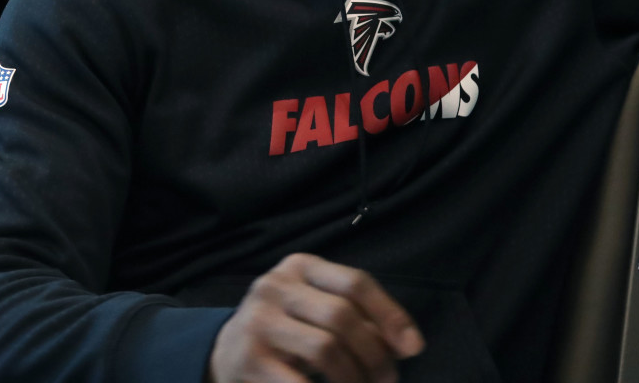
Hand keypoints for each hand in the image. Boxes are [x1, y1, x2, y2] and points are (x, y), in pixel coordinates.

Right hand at [208, 253, 423, 382]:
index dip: (390, 315)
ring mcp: (259, 321)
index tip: (413, 348)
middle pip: (342, 316)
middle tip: (388, 381)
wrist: (225, 352)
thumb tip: (408, 344)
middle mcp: (275, 286)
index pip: (355, 282)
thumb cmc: (287, 330)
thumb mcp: (316, 310)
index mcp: (300, 266)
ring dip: (355, 378)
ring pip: (325, 349)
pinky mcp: (249, 359)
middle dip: (374, 354)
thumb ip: (359, 318)